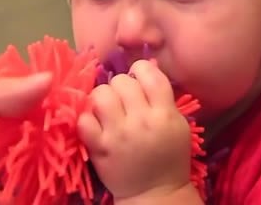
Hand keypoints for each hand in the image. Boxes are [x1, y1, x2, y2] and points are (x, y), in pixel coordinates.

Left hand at [77, 60, 191, 200]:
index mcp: (165, 114)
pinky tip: (94, 124)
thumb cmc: (168, 157)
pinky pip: (84, 119)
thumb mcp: (177, 124)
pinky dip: (86, 119)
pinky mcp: (99, 148)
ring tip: (105, 109)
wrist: (156, 194)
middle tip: (121, 99)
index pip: (149, 73)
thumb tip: (142, 68)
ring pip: (100, 94)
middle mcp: (142, 121)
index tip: (137, 79)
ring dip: (101, 98)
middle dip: (120, 86)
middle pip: (122, 81)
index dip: (140, 70)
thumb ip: (162, 98)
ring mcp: (119, 134)